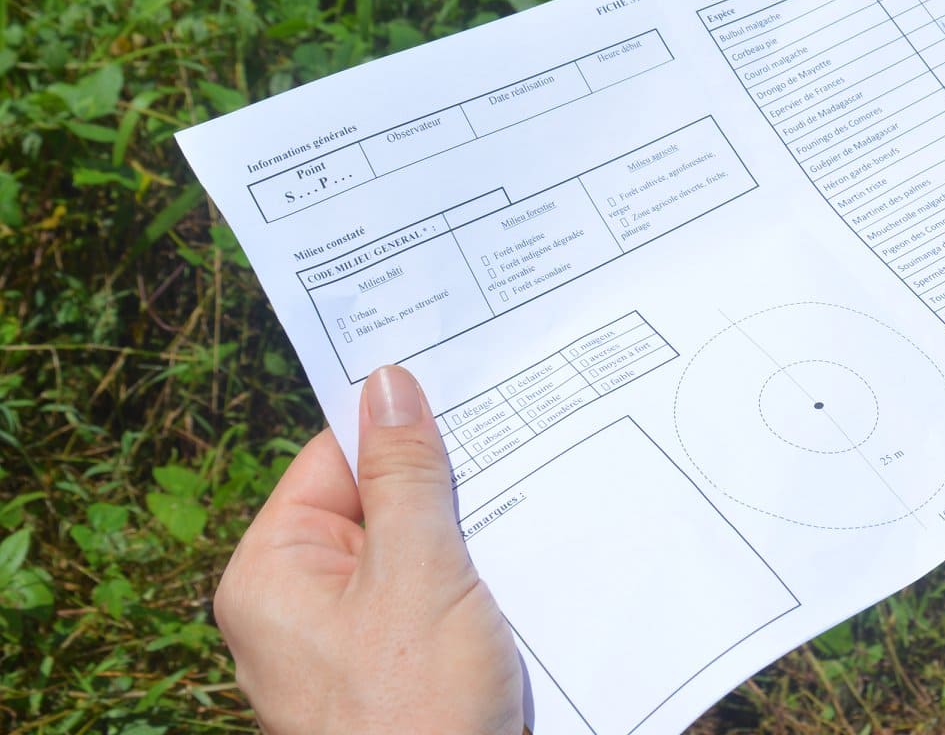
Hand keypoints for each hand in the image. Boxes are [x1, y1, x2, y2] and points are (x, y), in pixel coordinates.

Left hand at [215, 366, 524, 734]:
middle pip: (377, 505)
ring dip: (471, 536)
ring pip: (415, 555)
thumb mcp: (419, 572)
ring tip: (531, 505)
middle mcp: (298, 607)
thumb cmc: (416, 711)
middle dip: (446, 485)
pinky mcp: (397, 675)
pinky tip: (527, 567)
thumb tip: (387, 382)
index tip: (465, 387)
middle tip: (515, 441)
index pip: (333, 460)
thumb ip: (406, 475)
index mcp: (273, 574)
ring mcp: (348, 647)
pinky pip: (434, 602)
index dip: (398, 426)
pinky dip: (478, 584)